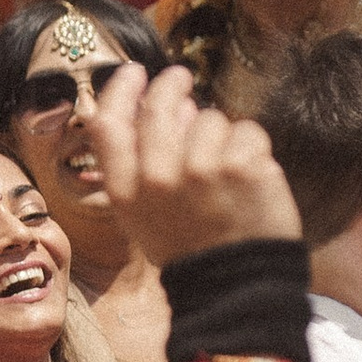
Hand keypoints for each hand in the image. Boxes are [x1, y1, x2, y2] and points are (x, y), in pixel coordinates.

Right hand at [87, 61, 300, 262]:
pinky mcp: (243, 167)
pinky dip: (253, 149)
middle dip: (172, 85)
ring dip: (222, 135)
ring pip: (212, 118)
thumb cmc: (191, 249)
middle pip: (160, 107)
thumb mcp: (146, 216)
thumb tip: (176, 105)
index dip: (120, 90)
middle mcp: (158, 177)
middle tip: (183, 79)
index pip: (108, 124)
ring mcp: (202, 169)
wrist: (235, 289)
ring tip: (227, 174)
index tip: (134, 72)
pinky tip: (251, 179)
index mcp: (127, 191)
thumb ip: (146, 162)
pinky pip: (248, 132)